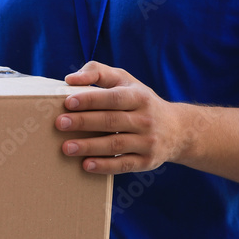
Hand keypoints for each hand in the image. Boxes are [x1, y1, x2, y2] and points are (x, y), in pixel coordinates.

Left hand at [56, 61, 186, 173]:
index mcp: (139, 97)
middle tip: (60, 124)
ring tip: (66, 148)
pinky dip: (105, 166)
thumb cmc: (140, 102)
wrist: (178, 130)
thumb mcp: (125, 81)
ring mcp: (148, 141)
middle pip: (111, 121)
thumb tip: (70, 79)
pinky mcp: (147, 161)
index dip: (91, 99)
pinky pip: (124, 165)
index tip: (67, 102)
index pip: (114, 97)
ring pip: (116, 145)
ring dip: (90, 146)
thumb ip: (98, 73)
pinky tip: (86, 165)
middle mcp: (145, 119)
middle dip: (84, 122)